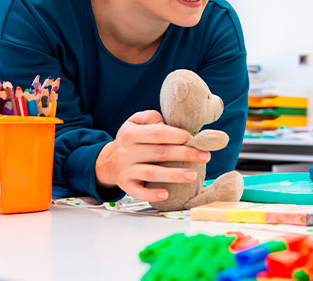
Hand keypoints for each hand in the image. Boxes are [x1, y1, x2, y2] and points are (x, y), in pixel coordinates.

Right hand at [95, 110, 210, 201]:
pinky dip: (152, 194)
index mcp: (130, 134)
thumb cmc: (130, 140)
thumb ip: (150, 118)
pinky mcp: (126, 186)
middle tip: (205, 156)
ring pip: (152, 173)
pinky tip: (167, 194)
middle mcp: (127, 152)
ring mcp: (126, 170)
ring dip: (174, 175)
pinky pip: (139, 192)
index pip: (158, 133)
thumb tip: (167, 123)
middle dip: (185, 154)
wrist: (108, 162)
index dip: (177, 135)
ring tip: (193, 175)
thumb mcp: (134, 122)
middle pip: (160, 152)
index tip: (193, 138)